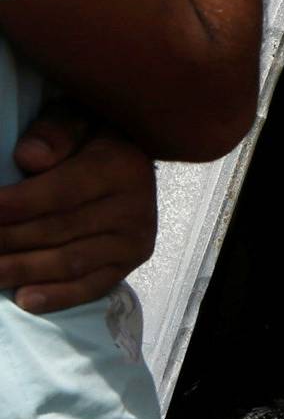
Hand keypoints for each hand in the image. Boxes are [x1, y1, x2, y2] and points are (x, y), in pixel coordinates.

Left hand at [0, 105, 158, 313]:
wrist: (131, 161)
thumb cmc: (91, 138)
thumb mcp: (76, 119)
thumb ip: (55, 132)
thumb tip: (30, 158)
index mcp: (122, 167)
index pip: (59, 192)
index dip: (14, 206)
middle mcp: (135, 207)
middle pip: (58, 231)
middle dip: (6, 240)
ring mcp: (134, 240)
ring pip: (69, 262)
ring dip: (21, 270)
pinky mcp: (129, 264)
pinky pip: (91, 286)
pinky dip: (57, 297)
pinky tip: (24, 300)